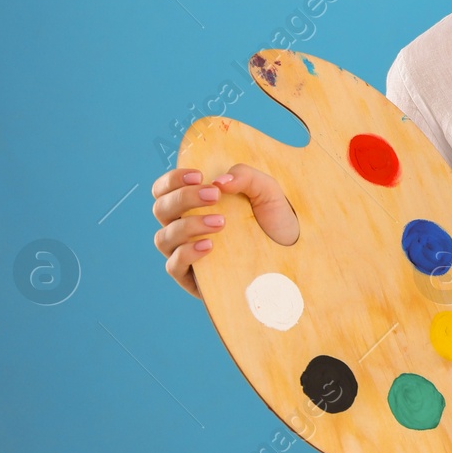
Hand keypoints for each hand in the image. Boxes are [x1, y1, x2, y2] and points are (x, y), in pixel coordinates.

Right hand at [150, 164, 299, 297]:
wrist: (291, 254)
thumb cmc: (274, 220)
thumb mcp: (266, 192)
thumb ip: (245, 177)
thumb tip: (220, 181)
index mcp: (194, 205)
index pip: (164, 190)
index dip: (172, 180)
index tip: (199, 175)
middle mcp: (184, 227)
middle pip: (160, 209)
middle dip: (183, 198)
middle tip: (214, 195)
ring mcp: (185, 253)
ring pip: (163, 237)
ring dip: (188, 226)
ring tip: (221, 222)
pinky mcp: (192, 277)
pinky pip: (173, 265)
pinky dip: (187, 253)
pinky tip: (210, 246)